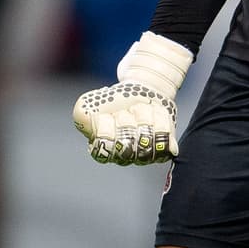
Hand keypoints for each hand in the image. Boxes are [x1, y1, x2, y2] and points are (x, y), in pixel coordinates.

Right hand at [73, 31, 192, 164]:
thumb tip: (92, 122)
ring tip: (141, 107)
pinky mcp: (164, 146)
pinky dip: (162, 121)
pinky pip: (166, 142)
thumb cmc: (112, 99)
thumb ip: (82, 115)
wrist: (141, 91)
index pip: (102, 148)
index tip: (108, 114)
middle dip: (127, 121)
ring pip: (147, 142)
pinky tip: (156, 112)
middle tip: (126, 110)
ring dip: (145, 116)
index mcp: (102, 149)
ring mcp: (144, 154)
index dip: (106, 128)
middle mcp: (123, 156)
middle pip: (127, 146)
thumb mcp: (88, 103)